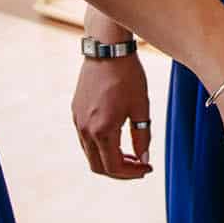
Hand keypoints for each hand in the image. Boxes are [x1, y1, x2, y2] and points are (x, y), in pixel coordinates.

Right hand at [72, 53, 153, 178]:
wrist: (107, 49)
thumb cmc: (128, 76)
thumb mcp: (141, 107)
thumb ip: (142, 137)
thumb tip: (143, 160)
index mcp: (102, 130)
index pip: (114, 167)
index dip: (132, 173)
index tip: (148, 168)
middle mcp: (85, 129)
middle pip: (98, 167)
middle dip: (120, 172)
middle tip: (139, 166)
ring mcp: (77, 121)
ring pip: (90, 154)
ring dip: (109, 159)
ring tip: (131, 153)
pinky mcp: (75, 111)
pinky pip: (85, 139)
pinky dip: (100, 146)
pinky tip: (117, 137)